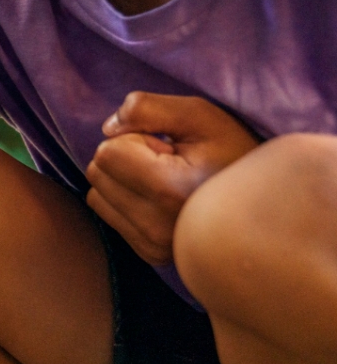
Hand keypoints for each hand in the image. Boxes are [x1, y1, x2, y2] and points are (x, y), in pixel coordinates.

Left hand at [86, 92, 259, 264]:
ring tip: (166, 181)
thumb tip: (107, 128)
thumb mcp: (201, 116)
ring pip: (97, 195)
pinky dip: (127, 202)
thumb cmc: (234, 153)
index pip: (108, 153)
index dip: (135, 138)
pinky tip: (162, 200)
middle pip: (98, 173)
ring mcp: (153, 246)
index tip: (169, 146)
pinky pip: (109, 216)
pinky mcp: (150, 255)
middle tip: (170, 163)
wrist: (267, 205)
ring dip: (123, 181)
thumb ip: (148, 108)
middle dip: (125, 159)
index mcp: (169, 191)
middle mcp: (156, 227)